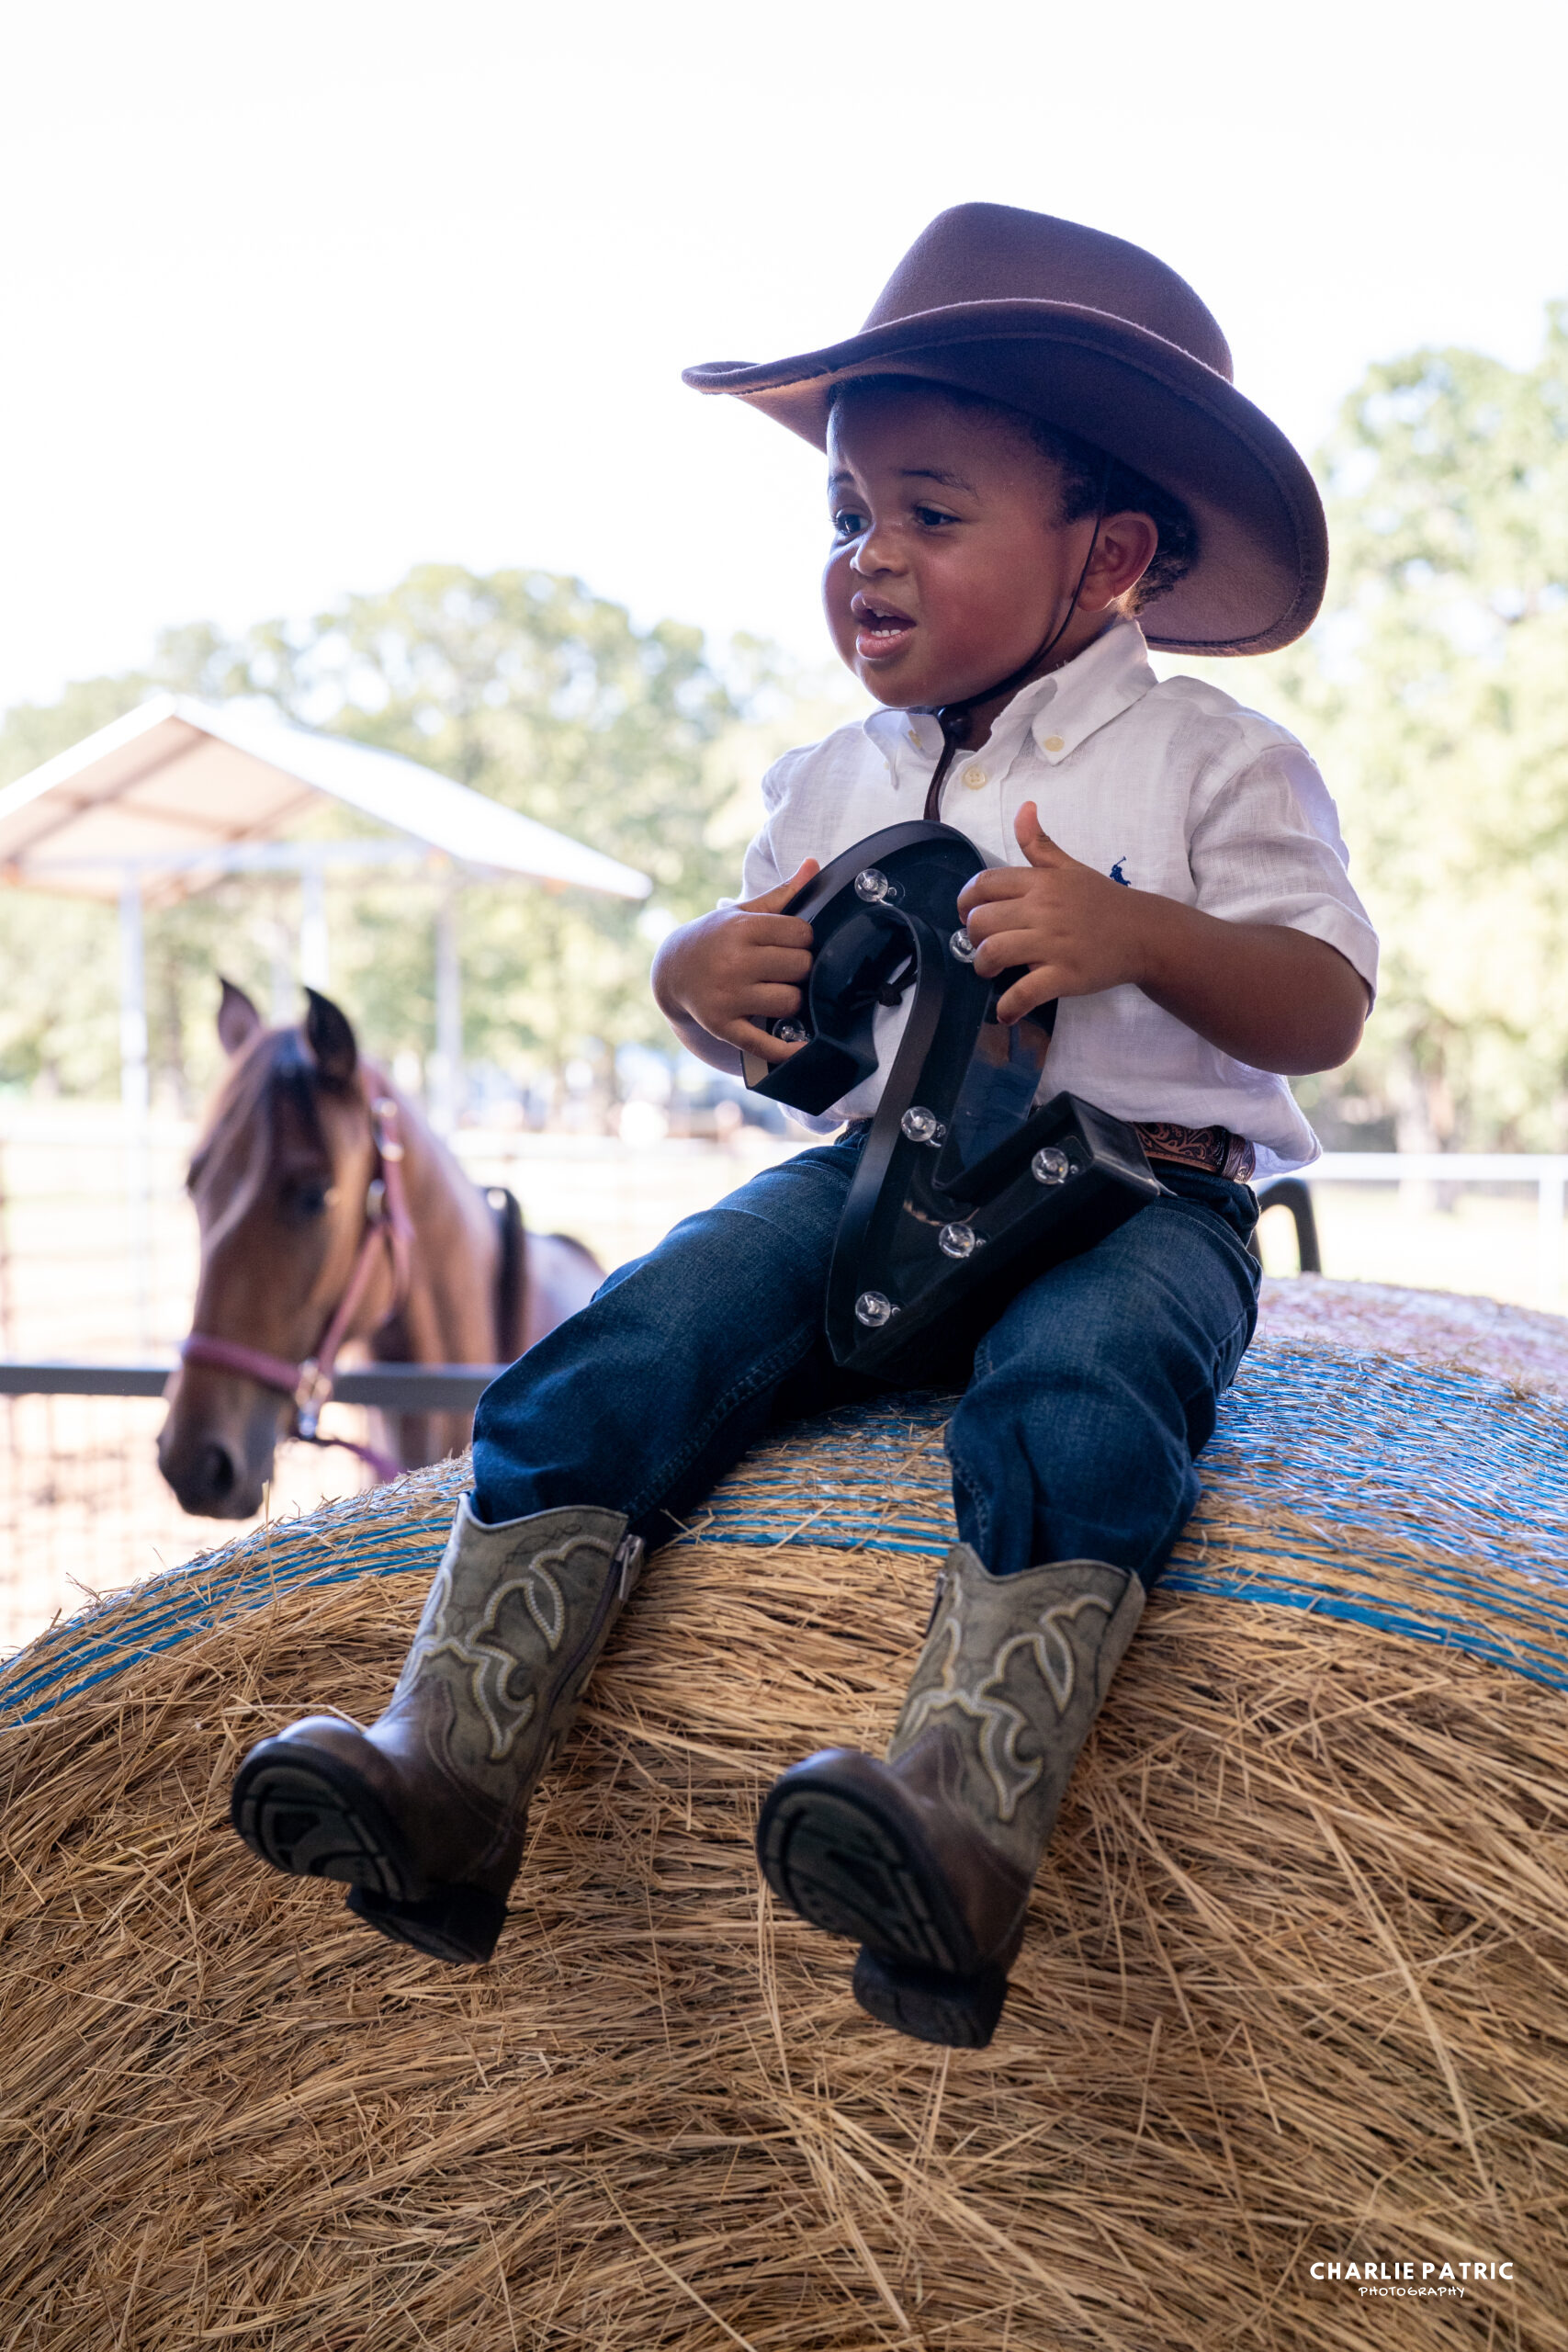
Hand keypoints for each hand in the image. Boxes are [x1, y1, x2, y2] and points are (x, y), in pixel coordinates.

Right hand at [653, 860, 819, 1063]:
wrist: (671, 971)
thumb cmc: (716, 938)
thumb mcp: (742, 912)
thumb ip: (782, 895)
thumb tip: (814, 864)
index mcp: (741, 929)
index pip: (801, 934)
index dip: (804, 939)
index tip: (792, 942)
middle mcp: (734, 962)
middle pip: (800, 968)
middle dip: (800, 968)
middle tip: (785, 968)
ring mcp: (727, 996)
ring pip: (790, 1002)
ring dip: (791, 999)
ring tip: (776, 990)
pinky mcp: (723, 1025)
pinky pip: (764, 1043)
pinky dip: (786, 1049)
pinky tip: (800, 1047)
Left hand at [956, 803, 1149, 1023]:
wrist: (1145, 934)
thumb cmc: (1103, 902)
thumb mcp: (1070, 868)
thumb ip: (1040, 844)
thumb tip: (1024, 808)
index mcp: (1041, 883)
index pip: (984, 884)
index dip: (965, 901)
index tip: (969, 915)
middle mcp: (1044, 910)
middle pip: (981, 921)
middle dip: (971, 936)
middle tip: (983, 944)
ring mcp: (1054, 944)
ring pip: (994, 952)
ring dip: (983, 966)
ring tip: (991, 970)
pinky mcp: (1065, 975)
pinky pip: (1024, 992)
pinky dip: (1009, 1006)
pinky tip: (1006, 1011)